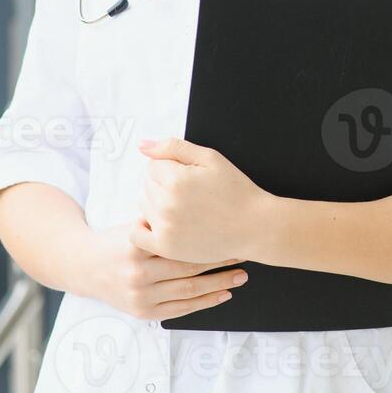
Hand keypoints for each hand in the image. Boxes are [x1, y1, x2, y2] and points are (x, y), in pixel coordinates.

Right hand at [82, 221, 246, 320]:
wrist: (85, 267)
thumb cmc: (116, 241)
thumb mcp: (132, 225)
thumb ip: (158, 221)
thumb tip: (196, 204)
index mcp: (135, 246)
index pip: (180, 242)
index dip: (208, 238)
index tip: (230, 232)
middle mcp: (137, 273)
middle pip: (188, 267)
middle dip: (219, 261)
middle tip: (243, 253)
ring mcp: (140, 296)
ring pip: (188, 290)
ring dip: (218, 284)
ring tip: (240, 275)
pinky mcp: (142, 312)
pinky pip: (179, 309)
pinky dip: (203, 303)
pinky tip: (222, 294)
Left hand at [130, 137, 276, 262]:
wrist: (254, 226)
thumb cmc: (236, 191)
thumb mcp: (210, 158)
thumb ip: (173, 147)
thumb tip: (142, 146)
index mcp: (177, 179)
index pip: (153, 165)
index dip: (171, 167)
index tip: (189, 175)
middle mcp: (167, 204)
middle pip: (147, 184)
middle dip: (163, 183)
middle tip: (190, 192)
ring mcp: (165, 227)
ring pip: (143, 205)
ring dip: (157, 203)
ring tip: (184, 207)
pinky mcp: (166, 246)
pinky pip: (136, 234)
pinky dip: (143, 226)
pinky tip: (162, 222)